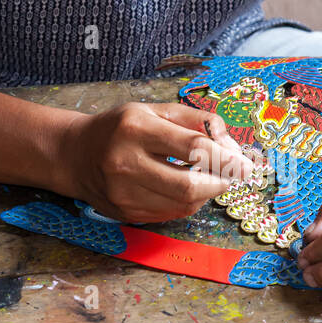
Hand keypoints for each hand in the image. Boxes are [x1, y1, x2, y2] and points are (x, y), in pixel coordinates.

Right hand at [55, 102, 253, 223]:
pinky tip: (186, 189)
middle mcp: (126, 162)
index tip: (246, 165)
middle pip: (189, 185)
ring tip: (208, 179)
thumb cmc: (121, 128)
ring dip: (206, 194)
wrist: (75, 155)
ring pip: (182, 204)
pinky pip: (170, 213)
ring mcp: (123, 193)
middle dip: (220, 183)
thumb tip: (231, 144)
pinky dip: (187, 203)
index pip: (193, 148)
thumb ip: (195, 120)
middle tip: (234, 177)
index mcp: (136, 128)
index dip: (226, 158)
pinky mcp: (125, 212)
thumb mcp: (154, 109)